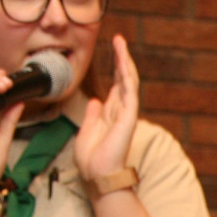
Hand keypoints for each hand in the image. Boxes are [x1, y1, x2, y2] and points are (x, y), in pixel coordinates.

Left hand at [73, 35, 139, 181]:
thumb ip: (93, 115)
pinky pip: (129, 90)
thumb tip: (95, 101)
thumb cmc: (92, 160)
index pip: (115, 86)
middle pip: (123, 79)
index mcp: (110, 115)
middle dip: (121, 59)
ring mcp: (126, 113)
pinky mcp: (128, 116)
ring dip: (124, 60)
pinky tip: (123, 58)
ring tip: (120, 42)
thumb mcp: (87, 131)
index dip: (114, 68)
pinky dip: (126, 73)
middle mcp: (120, 111)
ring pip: (128, 80)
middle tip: (118, 40)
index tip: (112, 52)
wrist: (98, 176)